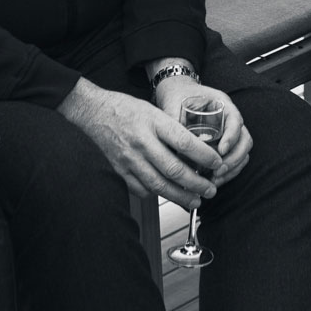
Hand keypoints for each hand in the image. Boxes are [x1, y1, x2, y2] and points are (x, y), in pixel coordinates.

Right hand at [60, 80, 221, 206]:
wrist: (94, 112)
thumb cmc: (127, 109)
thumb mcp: (154, 110)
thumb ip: (172, 129)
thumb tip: (196, 149)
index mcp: (154, 122)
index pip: (185, 142)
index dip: (204, 156)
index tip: (217, 163)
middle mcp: (142, 142)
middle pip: (174, 169)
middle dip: (196, 184)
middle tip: (210, 190)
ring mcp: (129, 158)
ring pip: (159, 185)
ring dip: (180, 196)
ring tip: (195, 200)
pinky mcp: (119, 170)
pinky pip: (141, 189)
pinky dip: (156, 194)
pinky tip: (167, 194)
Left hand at [154, 77, 253, 186]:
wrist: (176, 94)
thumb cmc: (177, 97)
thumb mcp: (175, 108)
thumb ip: (176, 127)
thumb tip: (175, 152)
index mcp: (222, 104)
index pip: (235, 122)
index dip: (230, 138)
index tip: (220, 151)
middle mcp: (229, 119)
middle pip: (244, 140)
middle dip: (234, 159)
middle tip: (218, 170)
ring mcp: (229, 132)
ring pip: (242, 152)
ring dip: (232, 168)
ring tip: (216, 179)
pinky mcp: (224, 144)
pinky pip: (235, 159)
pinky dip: (228, 171)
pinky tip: (214, 179)